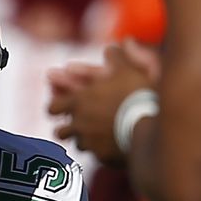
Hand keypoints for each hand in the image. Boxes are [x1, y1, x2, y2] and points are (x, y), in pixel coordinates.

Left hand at [48, 43, 157, 165]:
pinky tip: (105, 146)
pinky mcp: (102, 157)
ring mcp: (89, 143)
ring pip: (76, 144)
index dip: (55, 106)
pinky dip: (97, 150)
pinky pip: (94, 155)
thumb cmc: (136, 94)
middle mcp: (78, 124)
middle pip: (60, 131)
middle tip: (68, 126)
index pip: (53, 107)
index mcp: (78, 101)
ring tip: (88, 137)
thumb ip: (118, 57)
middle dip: (65, 128)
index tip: (57, 107)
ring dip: (81, 139)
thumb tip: (118, 44)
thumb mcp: (127, 69)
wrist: (148, 124)